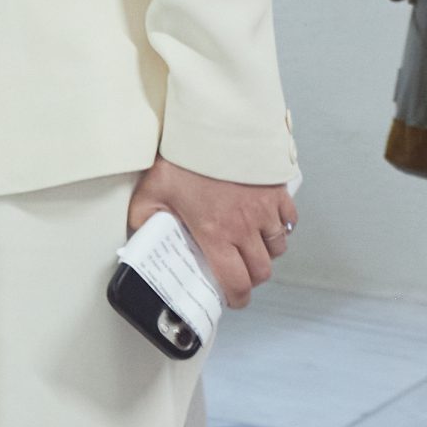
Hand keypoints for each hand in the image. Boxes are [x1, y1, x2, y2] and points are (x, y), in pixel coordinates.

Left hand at [128, 156, 297, 307]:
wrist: (216, 127)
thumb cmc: (185, 159)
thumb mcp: (152, 189)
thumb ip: (143, 216)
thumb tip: (138, 234)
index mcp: (215, 233)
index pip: (235, 281)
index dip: (236, 298)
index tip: (232, 299)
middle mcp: (245, 228)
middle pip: (261, 271)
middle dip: (251, 278)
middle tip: (239, 273)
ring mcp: (265, 211)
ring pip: (277, 248)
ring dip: (265, 254)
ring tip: (250, 247)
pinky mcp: (278, 194)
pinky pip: (289, 222)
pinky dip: (281, 228)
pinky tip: (266, 222)